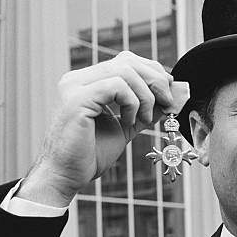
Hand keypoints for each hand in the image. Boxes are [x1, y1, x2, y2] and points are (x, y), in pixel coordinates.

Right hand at [17, 51, 177, 206]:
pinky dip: (131, 102)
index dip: (153, 72)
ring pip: (124, 70)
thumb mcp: (126, 126)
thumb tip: (170, 97)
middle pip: (128, 61)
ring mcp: (75, 86)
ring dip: (145, 95)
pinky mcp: (76, 99)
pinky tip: (128, 121)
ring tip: (145, 119)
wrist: (66, 176)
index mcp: (87, 82)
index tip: (169, 91)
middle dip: (155, 80)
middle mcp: (78, 79)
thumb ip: (145, 109)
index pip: (126, 61)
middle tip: (167, 103)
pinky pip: (116, 86)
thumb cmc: (91, 154)